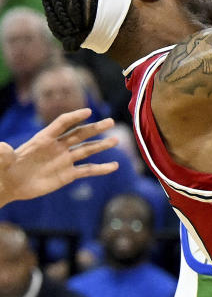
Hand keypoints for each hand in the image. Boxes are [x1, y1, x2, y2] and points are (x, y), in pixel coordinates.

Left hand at [0, 108, 118, 203]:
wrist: (10, 184)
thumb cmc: (4, 168)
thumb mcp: (2, 159)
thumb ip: (4, 153)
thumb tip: (2, 148)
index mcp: (43, 139)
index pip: (62, 124)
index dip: (74, 117)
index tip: (88, 112)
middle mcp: (57, 147)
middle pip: (79, 134)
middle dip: (95, 128)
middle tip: (110, 122)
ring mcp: (64, 160)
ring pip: (86, 150)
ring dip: (101, 146)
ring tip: (115, 141)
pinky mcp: (67, 175)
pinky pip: (87, 170)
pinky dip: (100, 168)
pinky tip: (114, 166)